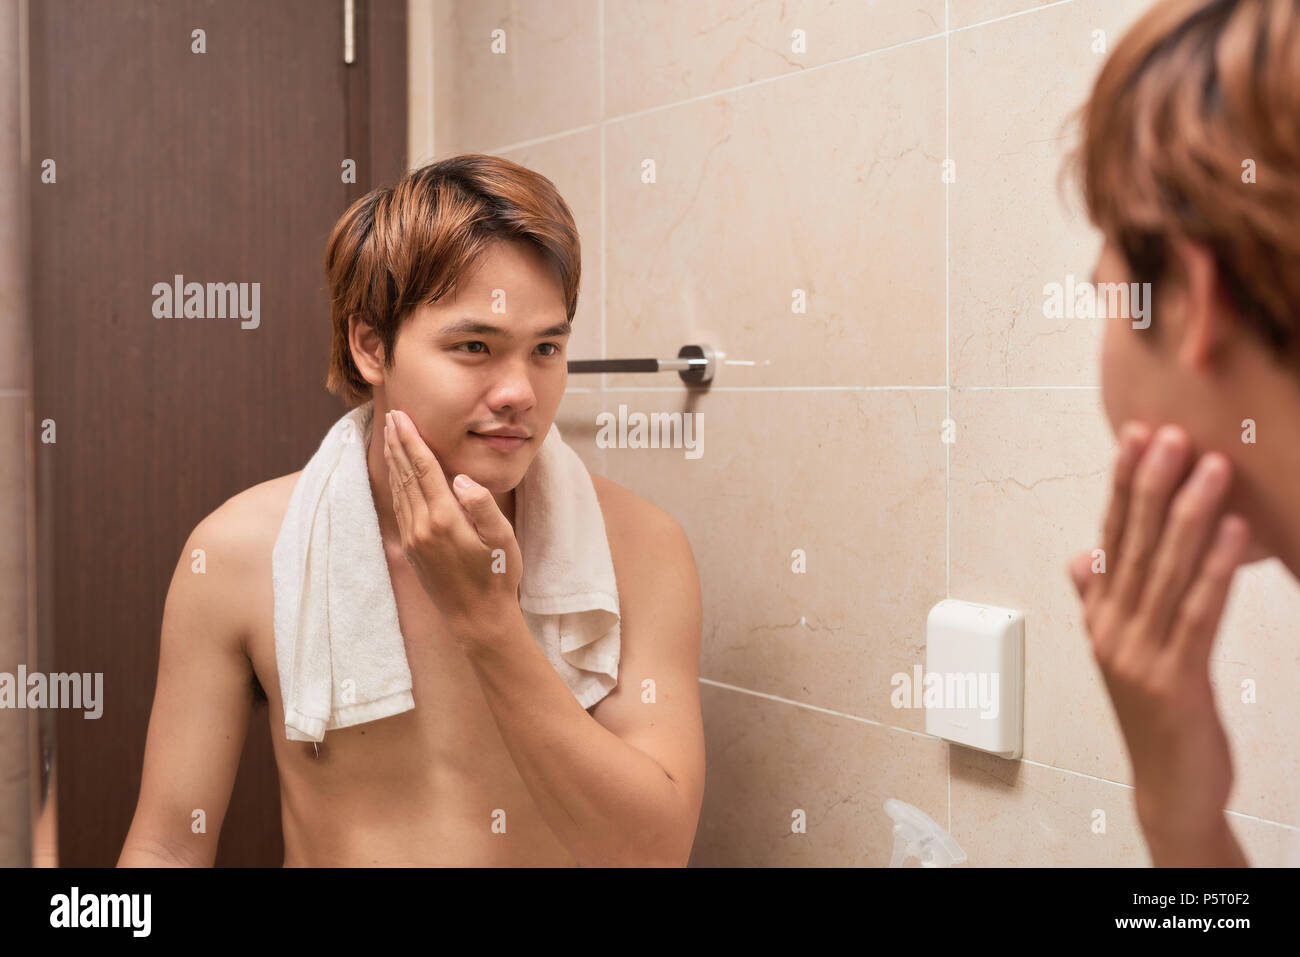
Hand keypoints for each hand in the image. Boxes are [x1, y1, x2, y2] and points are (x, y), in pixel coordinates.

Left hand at [383, 409, 522, 639]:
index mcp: (444, 519)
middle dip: (397, 443)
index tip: (402, 417)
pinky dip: (395, 484)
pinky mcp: (412, 549)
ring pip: (398, 490)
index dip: (412, 440)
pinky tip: (397, 474)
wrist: (478, 619)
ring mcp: (413, 539)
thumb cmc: (498, 577)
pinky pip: (399, 507)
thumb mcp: (502, 539)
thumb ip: (482, 506)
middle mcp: (422, 527)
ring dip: (393, 461)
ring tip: (390, 437)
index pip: (424, 469)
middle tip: (391, 416)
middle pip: (405, 475)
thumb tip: (461, 479)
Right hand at [1067, 422, 1250, 857]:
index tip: (1135, 438)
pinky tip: (1232, 531)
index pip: (1110, 540)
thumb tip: (1080, 555)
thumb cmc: (1156, 718)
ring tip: (1209, 466)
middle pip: (1132, 546)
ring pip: (1166, 571)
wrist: (1171, 789)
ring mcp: (1139, 655)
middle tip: (1169, 434)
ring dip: (1189, 514)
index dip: (1121, 487)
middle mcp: (1112, 631)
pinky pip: (1199, 612)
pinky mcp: (1175, 679)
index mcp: (1100, 620)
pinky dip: (1215, 568)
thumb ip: (1097, 600)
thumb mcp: (1123, 653)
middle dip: (1151, 485)